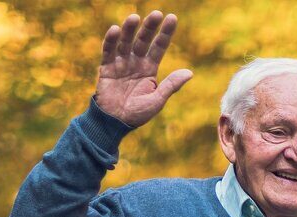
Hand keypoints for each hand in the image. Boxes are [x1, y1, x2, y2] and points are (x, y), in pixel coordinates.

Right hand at [95, 11, 192, 126]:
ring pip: (126, 43)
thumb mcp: (157, 100)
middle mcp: (136, 62)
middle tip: (156, 13)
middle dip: (149, 27)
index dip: (165, 33)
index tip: (172, 18)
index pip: (159, 47)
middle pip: (143, 41)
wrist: (115, 123)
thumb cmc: (137, 114)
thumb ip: (171, 85)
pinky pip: (108, 52)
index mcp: (149, 69)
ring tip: (134, 17)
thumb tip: (189, 72)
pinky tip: (114, 29)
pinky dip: (110, 41)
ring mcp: (121, 64)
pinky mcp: (106, 68)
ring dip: (129, 30)